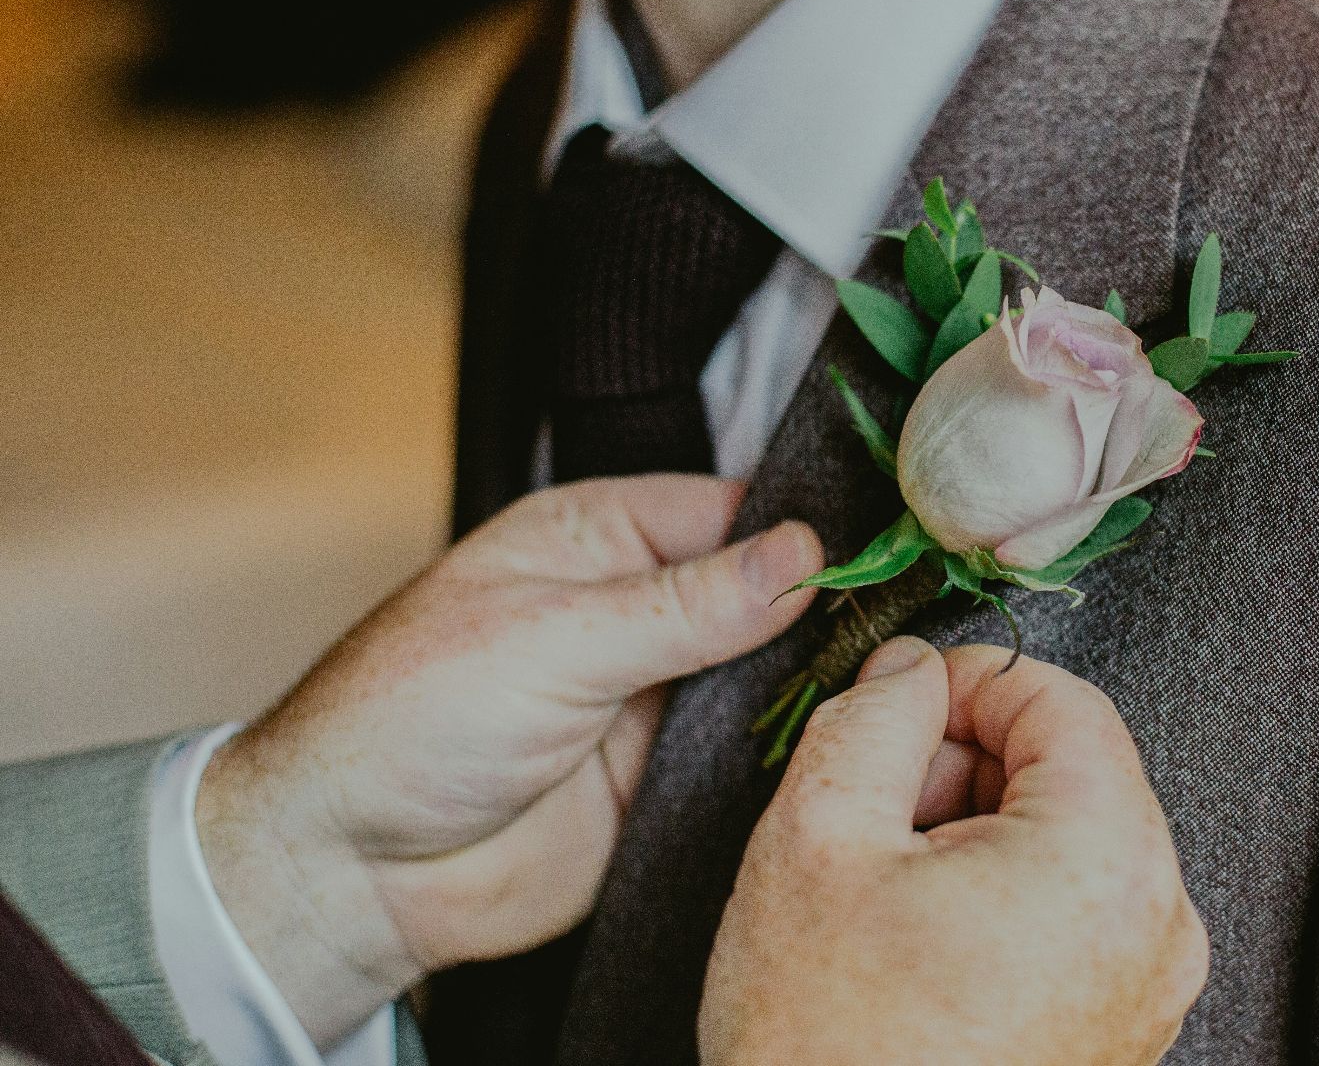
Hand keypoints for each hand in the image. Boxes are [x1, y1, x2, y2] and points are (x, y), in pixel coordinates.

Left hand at [194, 475, 822, 1047]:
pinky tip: (838, 748)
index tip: (880, 553)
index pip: (728, 511)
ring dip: (812, 683)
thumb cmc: (406, 722)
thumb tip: (799, 555)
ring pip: (769, 674)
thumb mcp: (553, 640)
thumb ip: (684, 606)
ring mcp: (655, 694)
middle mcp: (634, 608)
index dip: (801, 530)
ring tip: (882, 685)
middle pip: (762, 592)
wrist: (356, 873)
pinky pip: (752, 754)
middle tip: (896, 625)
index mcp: (595, 538)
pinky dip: (791, 752)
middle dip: (822, 609)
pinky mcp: (668, 777)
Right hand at [700, 638, 1208, 1065]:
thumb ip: (873, 721)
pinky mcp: (1120, 1035)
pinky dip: (1004, 898)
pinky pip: (1076, 918)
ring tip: (889, 889)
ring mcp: (1148, 989)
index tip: (902, 703)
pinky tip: (921, 942)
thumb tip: (909, 672)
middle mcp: (1158, 924)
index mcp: (1106, 859)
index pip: (1067, 702)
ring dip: (980, 832)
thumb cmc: (827, 1044)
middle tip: (878, 805)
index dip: (972, 682)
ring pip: (1073, 845)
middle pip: (1079, 773)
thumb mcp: (817, 842)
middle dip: (972, 763)